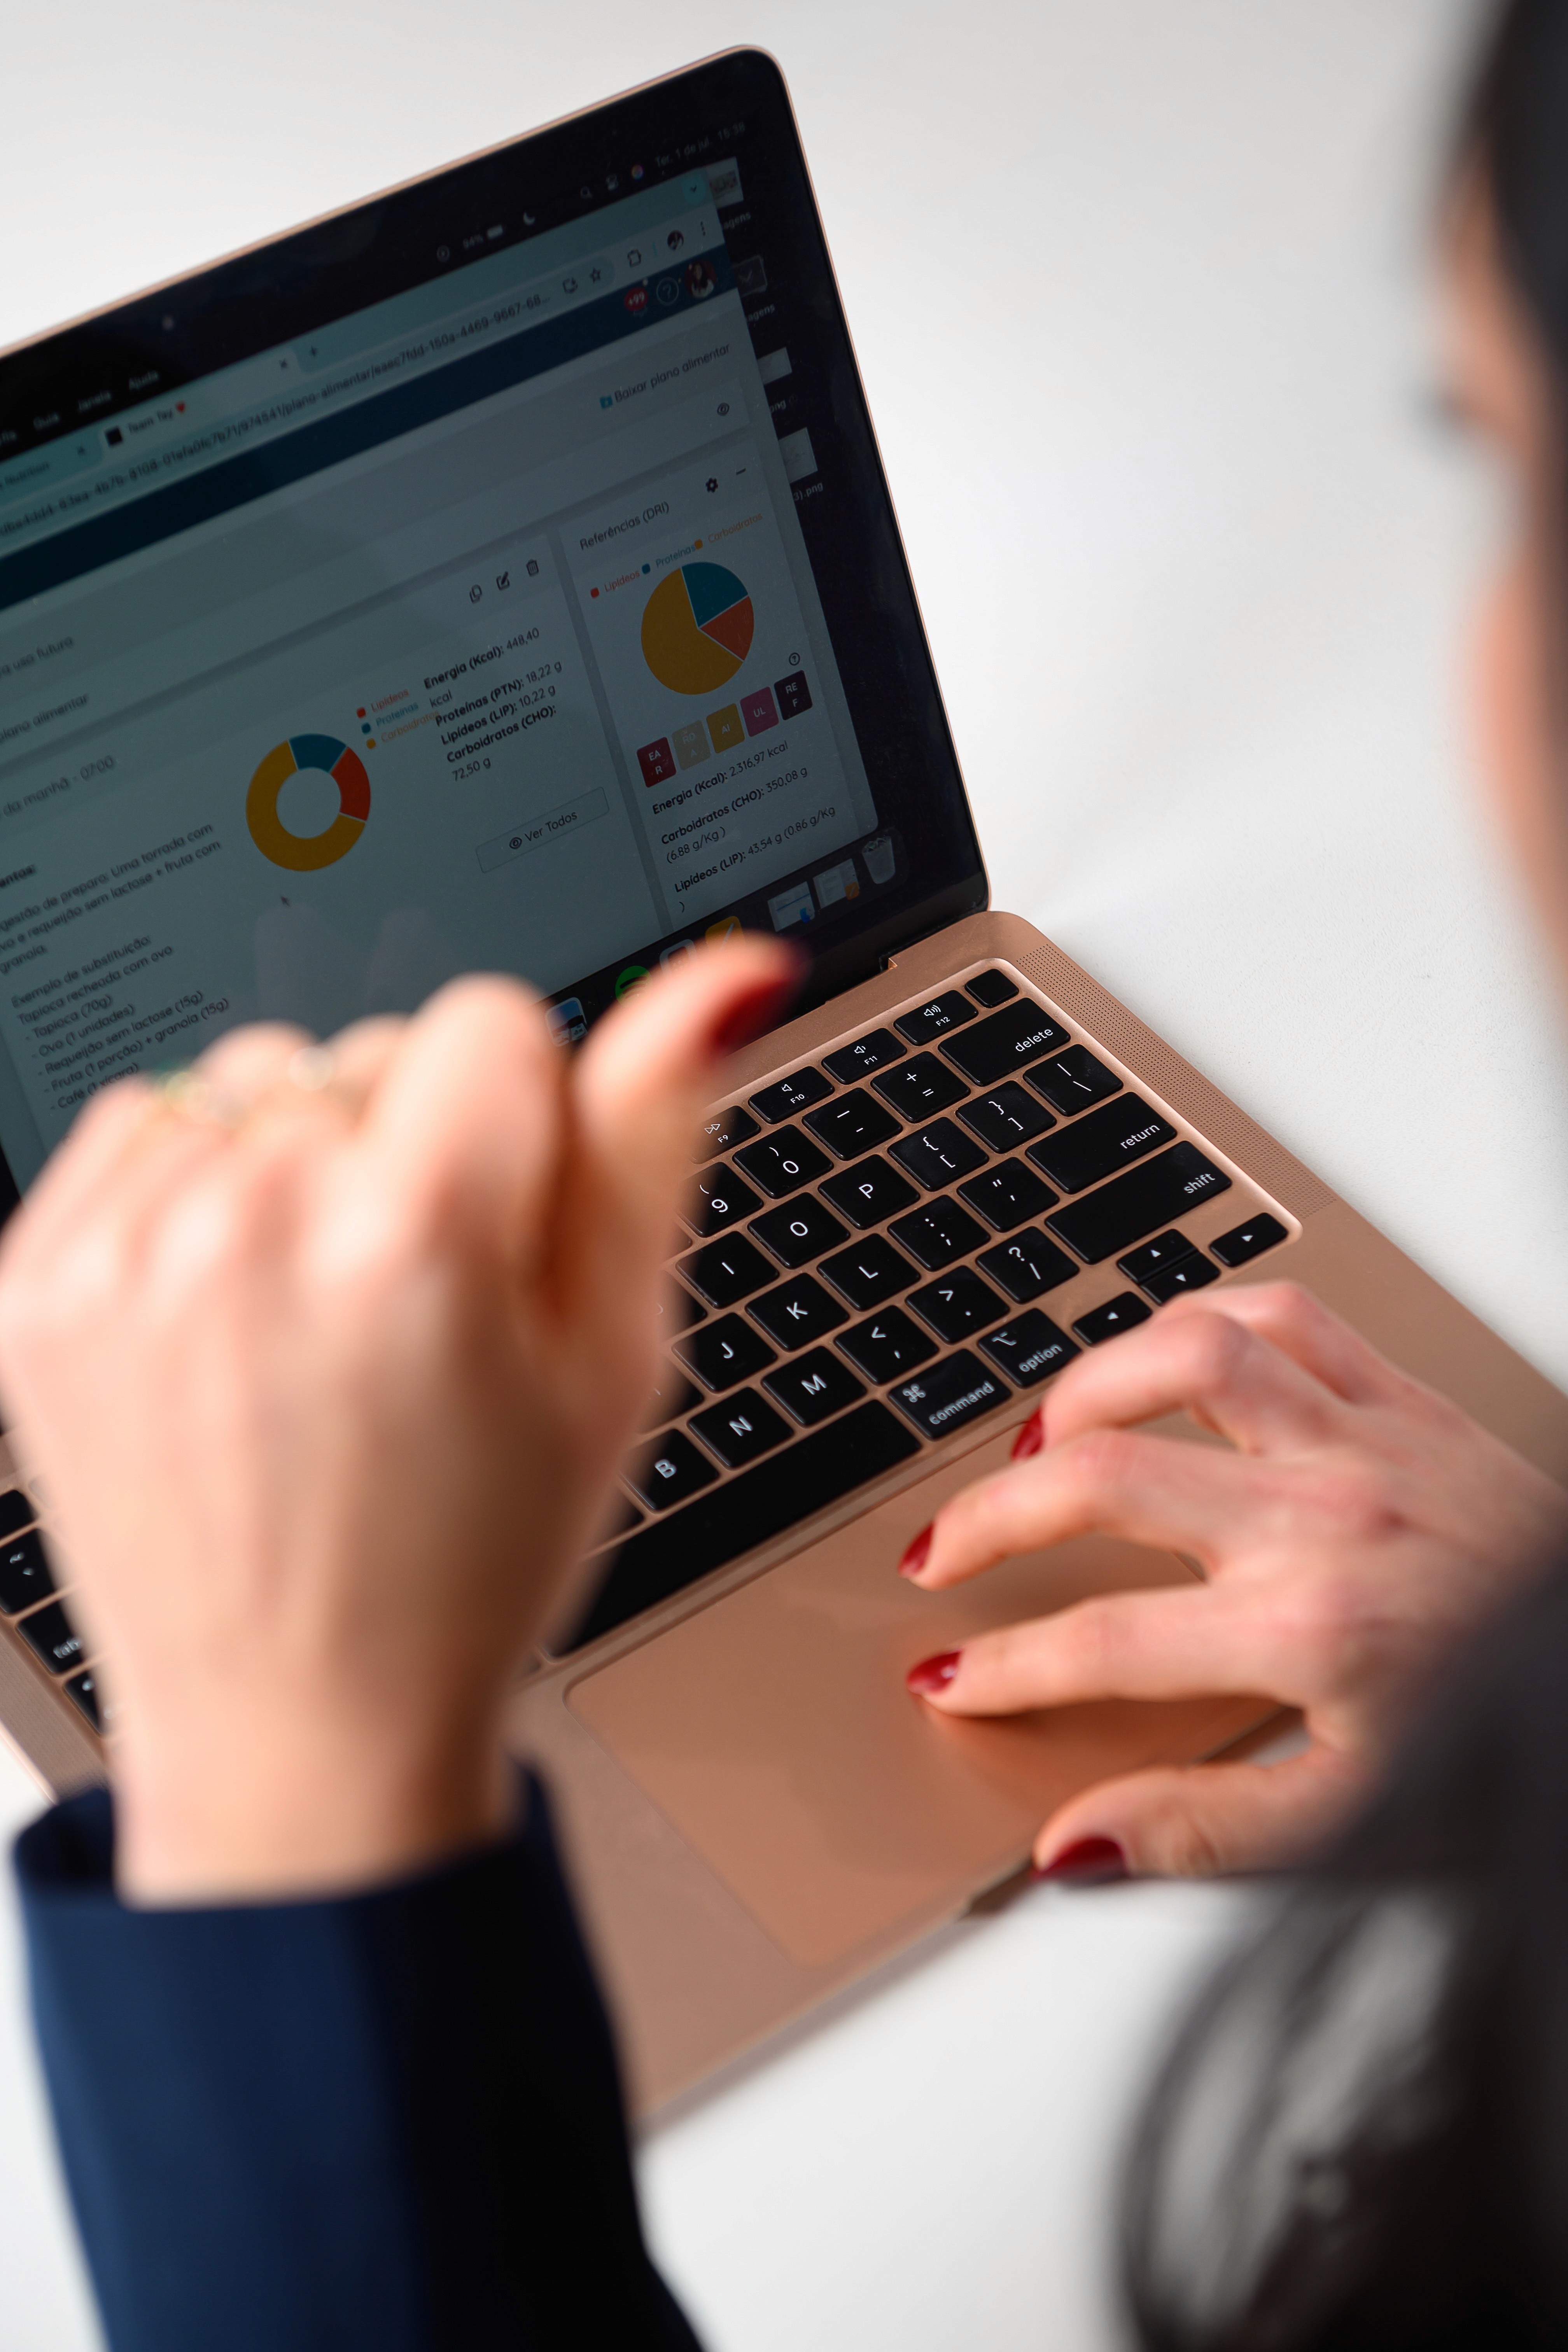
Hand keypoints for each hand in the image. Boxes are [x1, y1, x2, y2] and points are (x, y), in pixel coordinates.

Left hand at [0, 940, 799, 1903]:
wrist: (300, 1720)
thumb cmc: (475, 1551)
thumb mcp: (612, 1356)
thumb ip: (652, 1135)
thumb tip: (722, 973)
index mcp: (418, 1236)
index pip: (491, 1018)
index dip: (523, 1123)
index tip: (503, 1237)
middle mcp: (257, 1222)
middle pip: (371, 1048)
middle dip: (412, 1145)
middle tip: (413, 1309)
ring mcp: (128, 1255)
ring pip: (254, 1079)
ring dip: (297, 1159)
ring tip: (316, 1312)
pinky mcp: (37, 1286)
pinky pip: (139, 1125)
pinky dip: (194, 1192)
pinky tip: (231, 1313)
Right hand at [900, 1283, 1567, 1876]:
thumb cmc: (1503, 1730)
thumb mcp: (1357, 1816)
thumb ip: (1203, 1828)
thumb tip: (1078, 1845)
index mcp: (1306, 1631)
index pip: (1099, 1641)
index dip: (1003, 1664)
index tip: (952, 1676)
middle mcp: (1322, 1518)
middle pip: (1102, 1481)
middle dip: (990, 1519)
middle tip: (944, 1553)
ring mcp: (1360, 1441)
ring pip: (1183, 1358)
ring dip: (1085, 1389)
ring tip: (1039, 1440)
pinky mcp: (1400, 1398)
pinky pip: (1283, 1316)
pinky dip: (1202, 1320)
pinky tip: (1160, 1360)